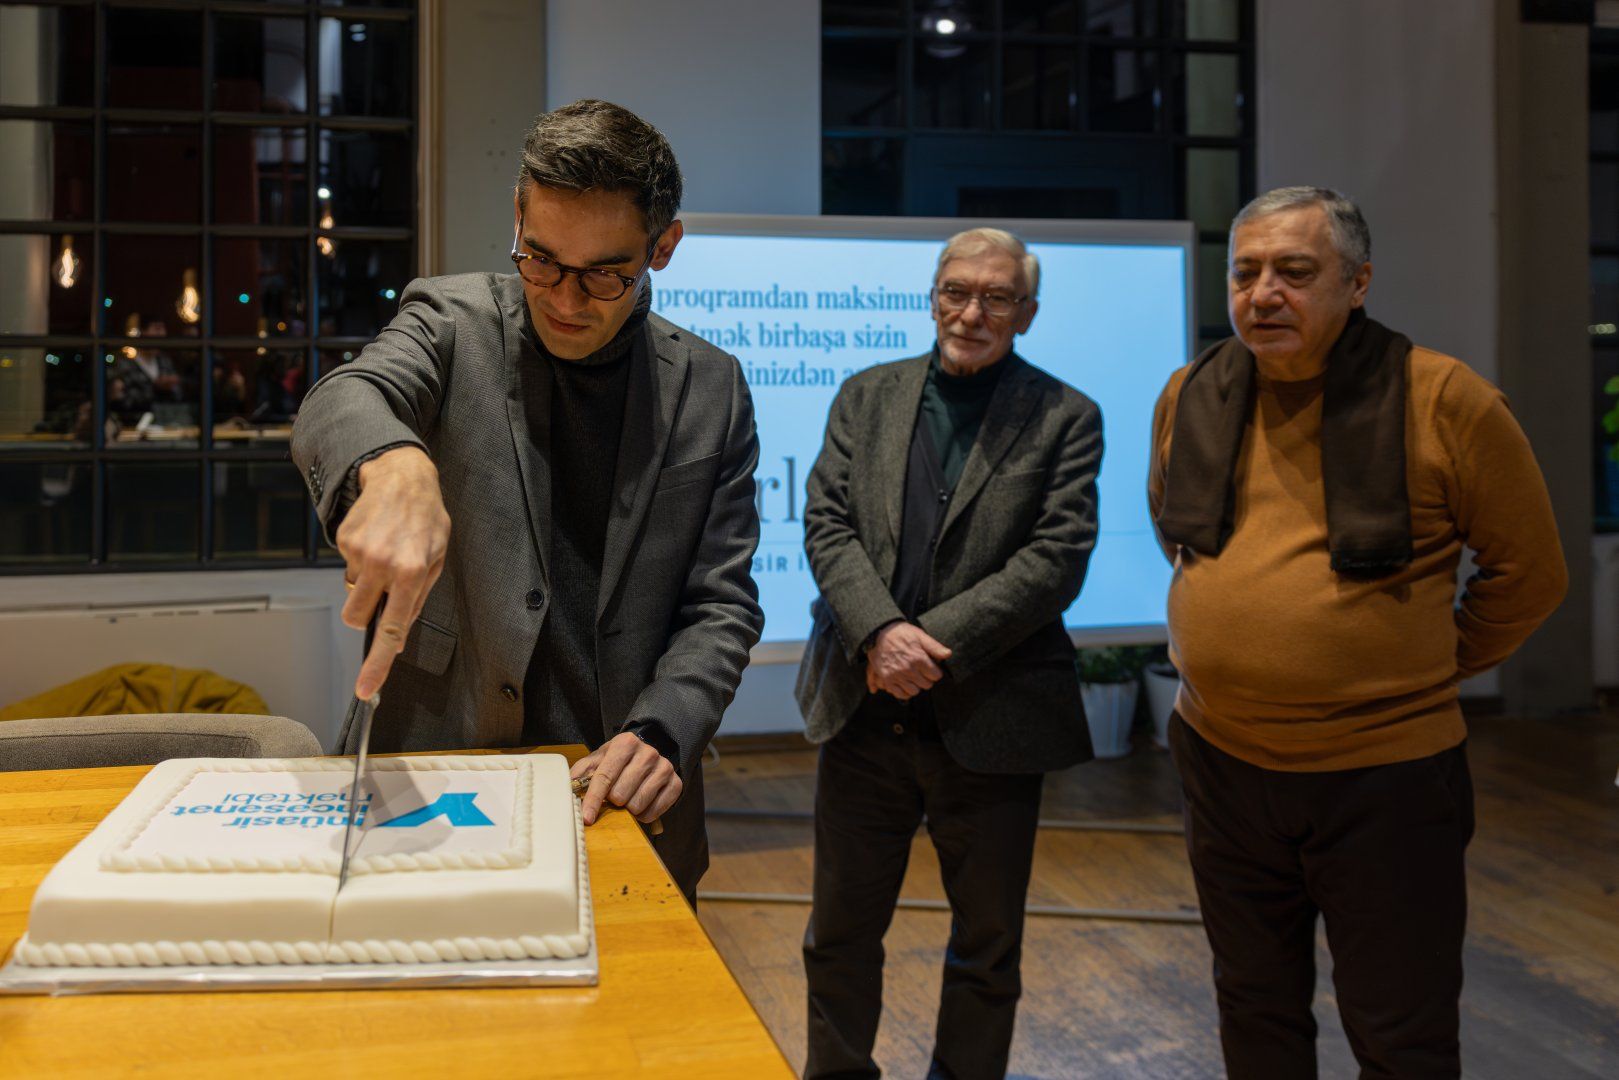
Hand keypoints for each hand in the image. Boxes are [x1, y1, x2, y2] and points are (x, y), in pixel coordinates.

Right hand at [337, 446, 451, 698]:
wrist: (402, 476)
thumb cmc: (426, 521)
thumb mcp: (437, 559)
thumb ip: (417, 600)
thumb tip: (397, 638)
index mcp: (413, 574)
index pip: (392, 629)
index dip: (378, 664)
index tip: (365, 689)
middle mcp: (384, 565)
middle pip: (356, 617)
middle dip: (365, 613)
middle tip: (382, 591)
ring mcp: (360, 552)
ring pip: (350, 593)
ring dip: (364, 584)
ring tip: (385, 554)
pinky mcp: (343, 540)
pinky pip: (346, 567)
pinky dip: (359, 559)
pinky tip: (375, 538)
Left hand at [570, 731, 682, 825]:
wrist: (647, 754)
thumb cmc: (617, 761)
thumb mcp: (598, 760)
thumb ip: (581, 773)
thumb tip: (565, 789)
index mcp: (625, 743)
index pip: (605, 777)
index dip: (593, 800)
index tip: (587, 818)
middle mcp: (647, 753)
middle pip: (620, 794)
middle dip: (613, 801)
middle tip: (615, 795)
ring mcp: (664, 767)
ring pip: (637, 804)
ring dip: (628, 808)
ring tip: (628, 798)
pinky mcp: (676, 783)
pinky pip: (654, 811)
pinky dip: (644, 814)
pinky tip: (641, 803)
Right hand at [866, 622, 952, 699]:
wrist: (879, 633)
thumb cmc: (901, 633)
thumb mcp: (920, 635)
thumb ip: (935, 646)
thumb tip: (948, 654)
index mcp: (918, 658)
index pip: (936, 676)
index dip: (935, 671)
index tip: (931, 667)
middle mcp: (908, 669)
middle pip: (926, 685)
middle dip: (927, 679)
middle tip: (922, 672)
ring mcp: (897, 675)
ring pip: (914, 691)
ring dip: (916, 686)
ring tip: (914, 677)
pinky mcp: (887, 679)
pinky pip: (900, 694)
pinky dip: (904, 692)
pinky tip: (905, 684)